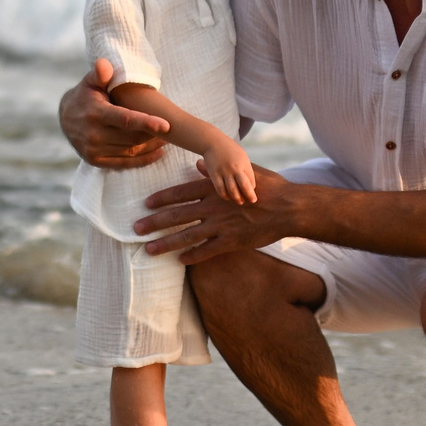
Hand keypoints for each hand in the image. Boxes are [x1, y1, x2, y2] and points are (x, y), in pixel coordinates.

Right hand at [58, 57, 170, 168]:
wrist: (64, 117)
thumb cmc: (85, 96)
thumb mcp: (90, 82)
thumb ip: (100, 74)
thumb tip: (104, 65)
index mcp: (95, 113)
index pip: (124, 119)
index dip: (146, 122)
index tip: (166, 125)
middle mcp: (93, 134)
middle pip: (132, 138)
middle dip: (154, 135)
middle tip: (172, 129)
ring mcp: (93, 150)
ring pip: (131, 151)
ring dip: (152, 146)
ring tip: (168, 139)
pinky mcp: (95, 161)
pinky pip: (124, 163)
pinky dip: (144, 160)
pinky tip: (158, 153)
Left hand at [135, 167, 292, 263]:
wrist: (289, 207)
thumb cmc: (269, 186)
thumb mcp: (243, 173)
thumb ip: (218, 172)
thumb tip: (199, 164)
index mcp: (214, 189)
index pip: (180, 193)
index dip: (161, 199)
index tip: (145, 204)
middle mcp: (213, 207)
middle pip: (177, 216)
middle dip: (154, 223)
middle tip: (136, 229)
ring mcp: (221, 226)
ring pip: (187, 236)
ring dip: (166, 244)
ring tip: (149, 250)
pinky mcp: (232, 242)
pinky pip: (207, 251)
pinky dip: (193, 256)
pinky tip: (180, 261)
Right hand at [201, 140, 256, 204]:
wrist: (212, 142)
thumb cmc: (230, 149)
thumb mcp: (242, 156)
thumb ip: (246, 168)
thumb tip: (251, 184)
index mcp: (244, 163)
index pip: (251, 180)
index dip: (252, 188)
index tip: (253, 193)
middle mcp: (235, 168)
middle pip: (244, 186)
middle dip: (249, 196)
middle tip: (252, 201)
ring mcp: (224, 172)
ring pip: (232, 190)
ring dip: (237, 198)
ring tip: (239, 201)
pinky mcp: (214, 174)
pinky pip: (220, 188)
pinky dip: (224, 195)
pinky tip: (227, 197)